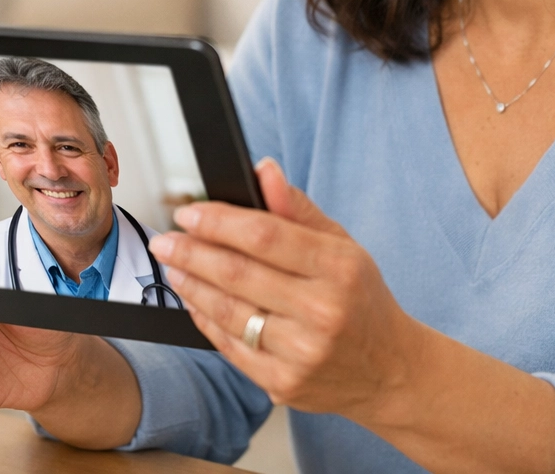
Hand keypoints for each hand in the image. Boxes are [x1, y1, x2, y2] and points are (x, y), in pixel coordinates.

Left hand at [148, 159, 423, 422]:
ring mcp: (301, 352)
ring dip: (191, 285)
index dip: (219, 222)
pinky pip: (230, 346)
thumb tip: (263, 170)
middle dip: (192, 252)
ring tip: (173, 266)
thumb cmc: (361, 299)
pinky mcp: (283, 384)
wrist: (389, 370)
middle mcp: (321, 311)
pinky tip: (194, 300)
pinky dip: (205, 320)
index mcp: (339, 268)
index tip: (190, 213)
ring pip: (228, 312)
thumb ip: (296, 208)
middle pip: (238, 274)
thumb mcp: (342, 244)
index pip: (265, 236)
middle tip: (165, 239)